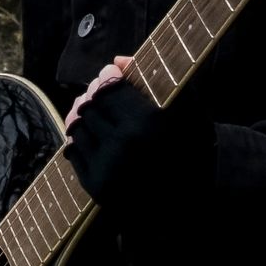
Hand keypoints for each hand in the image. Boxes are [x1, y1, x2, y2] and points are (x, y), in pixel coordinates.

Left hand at [64, 56, 214, 219]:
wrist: (187, 206)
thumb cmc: (192, 153)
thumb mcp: (186, 113)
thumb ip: (156, 80)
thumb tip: (117, 59)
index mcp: (148, 122)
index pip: (110, 88)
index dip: (107, 77)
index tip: (110, 74)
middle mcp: (124, 144)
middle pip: (90, 106)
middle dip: (94, 97)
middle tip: (102, 96)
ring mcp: (107, 167)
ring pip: (78, 127)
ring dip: (85, 119)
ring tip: (98, 118)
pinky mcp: (95, 187)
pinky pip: (73, 152)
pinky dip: (81, 142)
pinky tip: (95, 140)